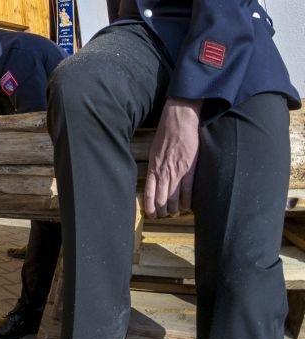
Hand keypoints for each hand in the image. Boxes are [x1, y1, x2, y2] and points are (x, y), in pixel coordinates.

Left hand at [143, 98, 201, 217]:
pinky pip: (188, 191)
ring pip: (174, 198)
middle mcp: (163, 173)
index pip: (149, 193)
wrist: (179, 122)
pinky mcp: (190, 170)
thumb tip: (155, 177)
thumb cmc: (165, 134)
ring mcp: (177, 172)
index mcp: (153, 167)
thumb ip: (155, 165)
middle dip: (162, 210)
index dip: (150, 206)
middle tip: (163, 216)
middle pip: (161, 199)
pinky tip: (186, 208)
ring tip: (173, 214)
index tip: (150, 214)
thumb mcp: (154, 151)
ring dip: (173, 209)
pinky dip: (186, 202)